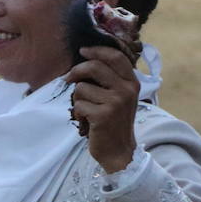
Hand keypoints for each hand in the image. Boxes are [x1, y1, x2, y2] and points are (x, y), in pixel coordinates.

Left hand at [65, 46, 139, 173]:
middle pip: (95, 67)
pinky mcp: (103, 115)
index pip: (115, 57)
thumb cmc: (115, 122)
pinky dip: (77, 112)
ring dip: (77, 99)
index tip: (83, 51)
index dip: (97, 50)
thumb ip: (110, 79)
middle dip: (76, 71)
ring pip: (82, 88)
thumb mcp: (120, 97)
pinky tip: (86, 120)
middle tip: (68, 78)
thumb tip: (86, 60)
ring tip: (86, 109)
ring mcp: (115, 102)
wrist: (119, 150)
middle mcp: (126, 90)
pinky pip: (78, 104)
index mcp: (132, 83)